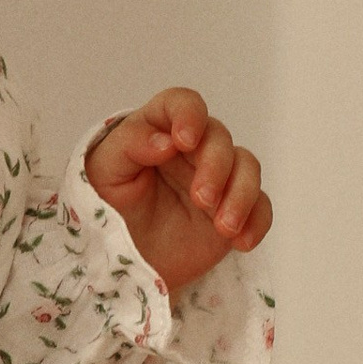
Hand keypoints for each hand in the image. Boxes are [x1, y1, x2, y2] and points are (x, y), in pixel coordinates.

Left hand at [85, 88, 271, 296]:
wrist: (121, 259)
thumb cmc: (107, 206)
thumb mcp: (103, 173)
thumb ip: (129, 146)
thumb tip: (165, 141)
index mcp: (160, 130)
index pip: (182, 104)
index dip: (189, 115)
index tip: (184, 141)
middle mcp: (193, 150)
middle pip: (220, 139)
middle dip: (216, 167)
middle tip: (201, 199)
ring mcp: (217, 179)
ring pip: (247, 168)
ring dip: (241, 195)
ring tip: (223, 227)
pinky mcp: (232, 210)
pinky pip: (259, 208)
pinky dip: (256, 222)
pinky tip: (241, 242)